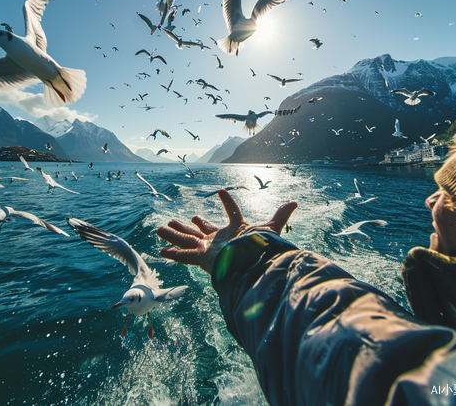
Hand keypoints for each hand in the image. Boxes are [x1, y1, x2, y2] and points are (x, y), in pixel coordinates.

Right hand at [157, 189, 296, 273]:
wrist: (253, 265)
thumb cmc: (261, 247)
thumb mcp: (271, 228)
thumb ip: (281, 215)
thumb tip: (295, 202)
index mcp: (234, 232)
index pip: (231, 215)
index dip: (227, 203)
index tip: (222, 192)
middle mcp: (218, 241)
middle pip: (199, 231)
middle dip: (186, 226)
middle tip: (174, 220)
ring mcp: (208, 249)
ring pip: (186, 240)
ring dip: (173, 235)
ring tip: (160, 228)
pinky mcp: (201, 258)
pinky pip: (184, 255)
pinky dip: (172, 253)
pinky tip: (161, 250)